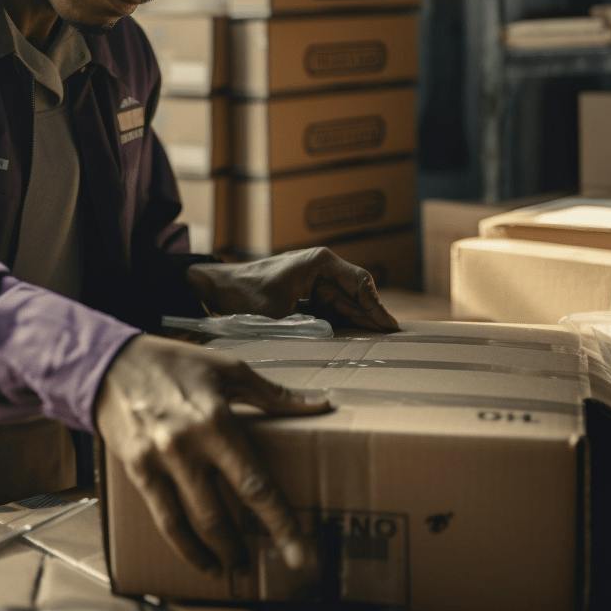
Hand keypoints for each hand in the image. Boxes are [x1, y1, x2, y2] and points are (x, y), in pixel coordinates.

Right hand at [95, 334, 330, 576]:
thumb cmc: (176, 363)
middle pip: (223, 513)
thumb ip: (274, 396)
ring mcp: (159, 461)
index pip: (255, 483)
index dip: (281, 523)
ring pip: (192, 523)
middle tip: (277, 566)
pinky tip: (201, 560)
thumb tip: (321, 405)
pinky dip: (184, 547)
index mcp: (216, 420)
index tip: (301, 554)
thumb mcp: (229, 369)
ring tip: (237, 568)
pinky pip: (164, 519)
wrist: (111, 363)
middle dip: (249, 548)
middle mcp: (187, 445)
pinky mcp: (137, 470)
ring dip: (218, 553)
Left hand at [185, 247, 397, 331]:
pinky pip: (332, 310)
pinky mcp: (306, 295)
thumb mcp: (280, 315)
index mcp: (320, 263)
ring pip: (346, 305)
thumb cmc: (244, 296)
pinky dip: (342, 325)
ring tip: (380, 347)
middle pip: (357, 295)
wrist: (216, 289)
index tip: (393, 330)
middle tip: (395, 344)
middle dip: (373, 318)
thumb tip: (341, 342)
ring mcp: (314, 281)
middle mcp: (322, 268)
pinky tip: (354, 344)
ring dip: (359, 324)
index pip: (360, 284)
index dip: (378, 309)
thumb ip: (313, 326)